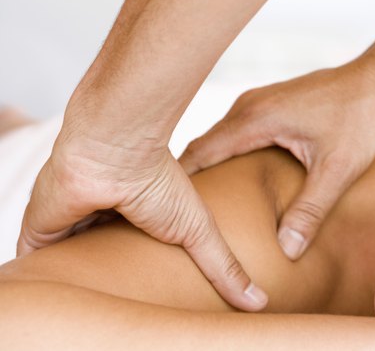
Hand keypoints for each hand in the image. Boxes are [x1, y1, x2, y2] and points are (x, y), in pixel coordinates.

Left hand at [17, 128, 267, 311]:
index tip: (145, 287)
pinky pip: (34, 256)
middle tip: (115, 301)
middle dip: (102, 273)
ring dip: (73, 273)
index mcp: (131, 211)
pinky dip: (43, 273)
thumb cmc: (158, 179)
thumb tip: (258, 301)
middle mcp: (97, 214)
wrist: (115, 151)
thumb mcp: (198, 232)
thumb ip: (224, 267)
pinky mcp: (41, 226)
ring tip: (82, 304)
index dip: (133, 263)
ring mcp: (68, 219)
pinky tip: (52, 294)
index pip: (127, 243)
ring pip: (66, 256)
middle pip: (95, 252)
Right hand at [179, 59, 374, 259]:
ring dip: (207, 168)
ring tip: (200, 205)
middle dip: (188, 181)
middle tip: (176, 217)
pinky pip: (233, 133)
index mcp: (254, 119)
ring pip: (217, 140)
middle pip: (202, 148)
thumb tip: (287, 249)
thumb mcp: (337, 169)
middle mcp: (247, 107)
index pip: (199, 154)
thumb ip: (310, 210)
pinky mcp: (268, 105)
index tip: (164, 212)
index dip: (179, 184)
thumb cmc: (360, 118)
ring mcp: (255, 103)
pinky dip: (225, 156)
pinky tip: (232, 180)